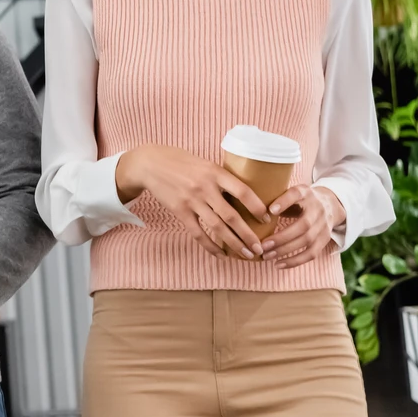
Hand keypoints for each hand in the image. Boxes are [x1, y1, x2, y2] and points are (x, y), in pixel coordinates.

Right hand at [118, 145, 270, 260]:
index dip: (257, 207)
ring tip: (247, 254)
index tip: (267, 218)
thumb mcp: (205, 163)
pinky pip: (198, 233)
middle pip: (232, 216)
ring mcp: (191, 201)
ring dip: (234, 244)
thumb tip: (244, 196)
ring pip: (217, 227)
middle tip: (260, 248)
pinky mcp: (179, 211)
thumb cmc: (181, 162)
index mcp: (215, 172)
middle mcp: (204, 187)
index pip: (243, 192)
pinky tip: (221, 254)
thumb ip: (221, 178)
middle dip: (248, 235)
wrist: (150, 164)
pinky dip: (211, 246)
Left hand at [264, 184, 341, 268]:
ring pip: (307, 240)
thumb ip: (274, 198)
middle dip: (282, 237)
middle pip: (303, 225)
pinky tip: (278, 265)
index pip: (296, 194)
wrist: (330, 204)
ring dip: (285, 250)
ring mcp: (323, 225)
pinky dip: (295, 261)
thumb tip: (248, 208)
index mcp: (305, 193)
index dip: (284, 202)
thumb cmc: (299, 200)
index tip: (270, 210)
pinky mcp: (325, 239)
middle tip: (262, 245)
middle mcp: (317, 208)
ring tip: (266, 256)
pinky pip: (312, 254)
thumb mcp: (290, 193)